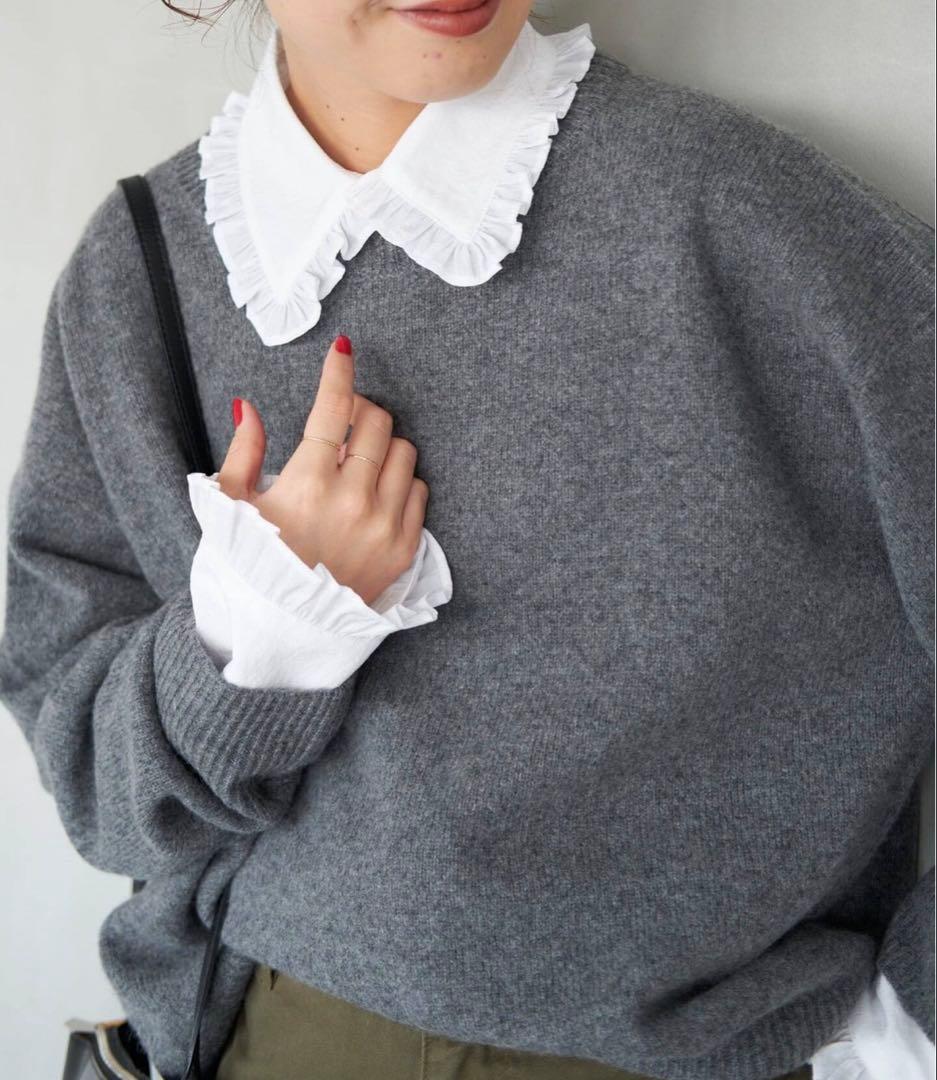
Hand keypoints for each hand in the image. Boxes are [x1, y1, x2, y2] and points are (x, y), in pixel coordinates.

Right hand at [217, 335, 428, 606]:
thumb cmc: (252, 566)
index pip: (332, 407)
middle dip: (360, 412)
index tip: (343, 349)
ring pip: (404, 452)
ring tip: (359, 462)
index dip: (338, 370)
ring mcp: (384, 525)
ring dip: (382, 445)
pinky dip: (401, 482)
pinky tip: (376, 493)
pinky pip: (420, 491)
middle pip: (377, 422)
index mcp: (307, 483)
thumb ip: (243, 452)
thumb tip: (248, 406)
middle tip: (343, 424)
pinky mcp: (404, 548)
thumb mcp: (231, 508)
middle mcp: (352, 499)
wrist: (286, 629)